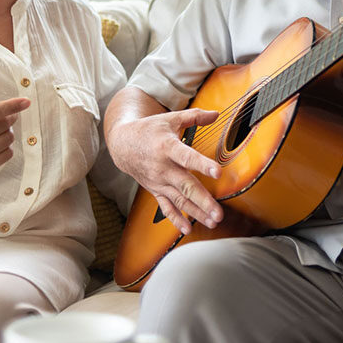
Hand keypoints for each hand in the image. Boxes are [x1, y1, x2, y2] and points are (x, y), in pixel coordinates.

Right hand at [106, 105, 222, 234]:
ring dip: (196, 212)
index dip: (203, 164)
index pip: (187, 157)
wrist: (123, 145)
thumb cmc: (149, 130)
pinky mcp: (155, 190)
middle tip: (219, 213)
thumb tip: (216, 114)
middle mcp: (163, 167)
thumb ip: (194, 116)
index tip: (218, 172)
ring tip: (213, 222)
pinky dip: (176, 219)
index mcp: (167, 147)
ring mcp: (159, 181)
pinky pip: (166, 207)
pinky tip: (188, 228)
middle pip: (185, 186)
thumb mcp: (171, 119)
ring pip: (179, 200)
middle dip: (203, 201)